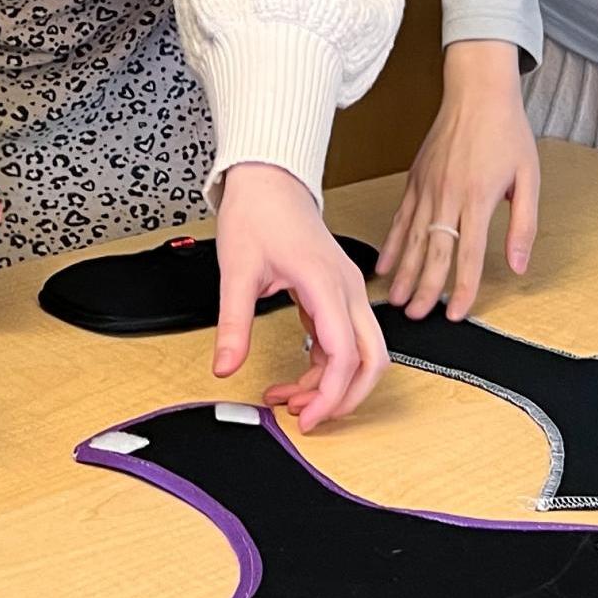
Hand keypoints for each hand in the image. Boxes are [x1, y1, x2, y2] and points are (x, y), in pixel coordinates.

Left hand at [214, 163, 386, 429]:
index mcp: (326, 283)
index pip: (344, 354)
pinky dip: (325, 366)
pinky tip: (295, 377)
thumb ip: (233, 323)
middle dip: (345, 398)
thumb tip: (225, 367)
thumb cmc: (259, 213)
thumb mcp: (237, 270)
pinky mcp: (338, 293)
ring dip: (333, 384)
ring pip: (362, 354)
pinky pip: (344, 340)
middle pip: (372, 360)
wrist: (270, 178)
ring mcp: (347, 291)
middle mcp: (347, 289)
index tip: (304, 419)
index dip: (329, 395)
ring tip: (290, 400)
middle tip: (307, 419)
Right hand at [376, 41, 540, 319]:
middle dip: (424, 290)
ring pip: (413, 239)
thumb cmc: (506, 131)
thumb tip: (518, 264)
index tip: (457, 313)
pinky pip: (401, 218)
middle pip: (434, 253)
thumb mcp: (528, 178)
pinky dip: (392, 243)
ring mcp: (427, 188)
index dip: (462, 288)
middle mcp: (448, 196)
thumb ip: (523, 225)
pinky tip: (385, 264)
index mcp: (478, 199)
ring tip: (395, 300)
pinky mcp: (415, 179)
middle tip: (416, 318)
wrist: (478, 92)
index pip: (468, 255)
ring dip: (404, 273)